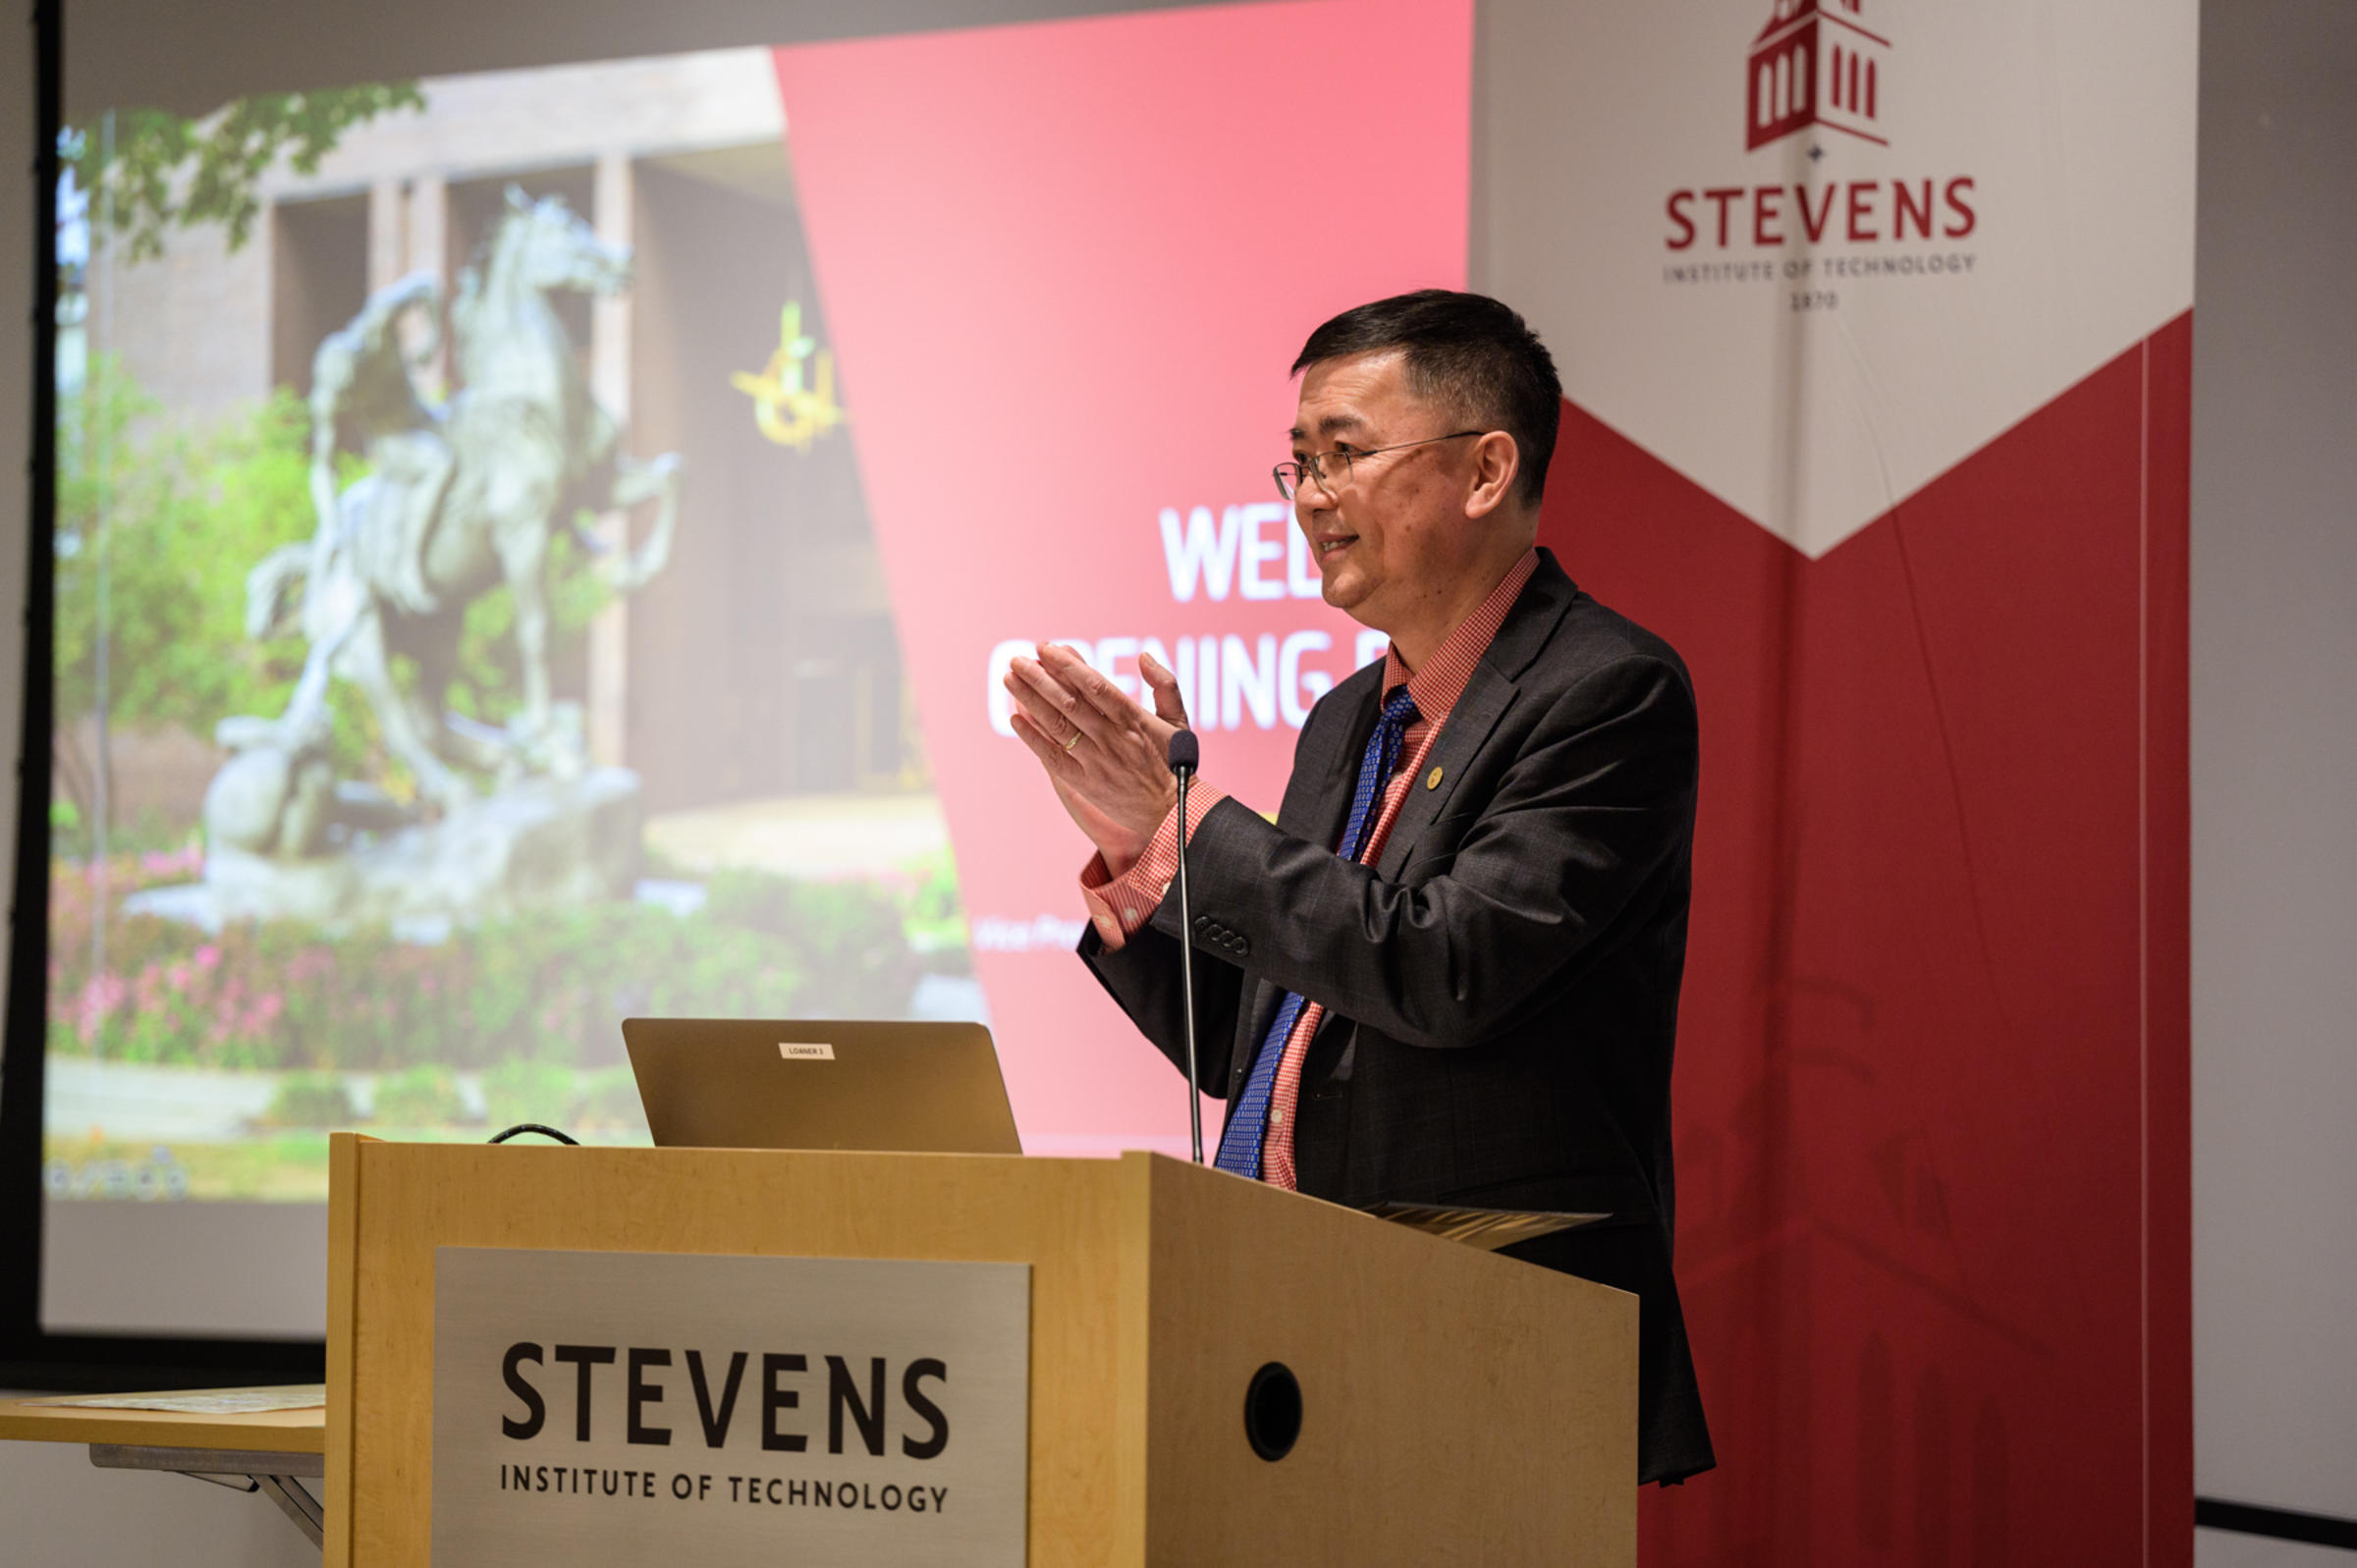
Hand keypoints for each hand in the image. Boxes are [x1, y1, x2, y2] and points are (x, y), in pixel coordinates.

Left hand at [1004, 644, 1191, 874]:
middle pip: (1069, 702)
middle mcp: (1112, 738)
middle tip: (1017, 659)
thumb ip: (1164, 684)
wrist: (1173, 811)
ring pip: (1057, 725)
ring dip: (1030, 700)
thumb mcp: (1178, 719)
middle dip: (1039, 677)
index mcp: (1133, 718)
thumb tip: (1144, 656)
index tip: (1047, 648)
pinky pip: (1054, 757)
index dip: (1068, 665)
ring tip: (1010, 679)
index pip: (1094, 685)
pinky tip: (1016, 719)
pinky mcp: (1085, 783)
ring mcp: (1097, 761)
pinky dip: (1033, 738)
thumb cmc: (1174, 762)